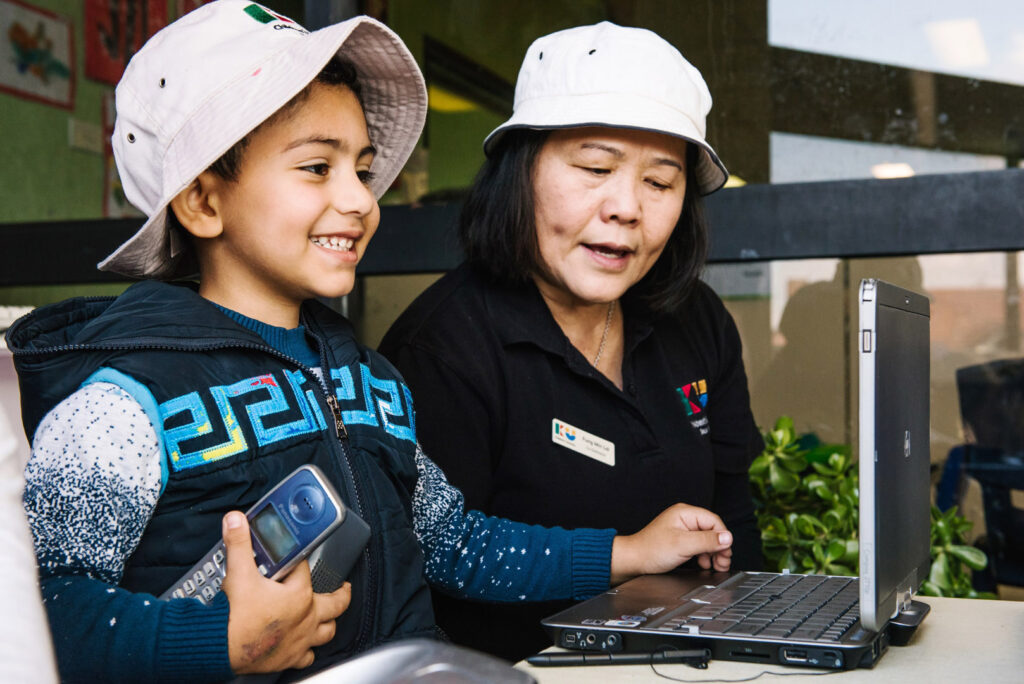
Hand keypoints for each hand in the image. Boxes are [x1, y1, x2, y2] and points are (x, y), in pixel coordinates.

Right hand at [221, 511, 351, 673]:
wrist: (218, 647)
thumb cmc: (233, 615)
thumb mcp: (238, 571)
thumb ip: (239, 542)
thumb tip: (236, 520)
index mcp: (299, 595)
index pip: (306, 570)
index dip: (298, 562)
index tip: (295, 559)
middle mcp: (306, 618)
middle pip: (335, 604)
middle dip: (341, 594)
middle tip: (344, 587)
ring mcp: (300, 640)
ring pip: (327, 632)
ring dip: (329, 623)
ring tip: (329, 617)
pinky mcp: (288, 659)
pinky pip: (307, 657)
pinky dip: (308, 651)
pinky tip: (304, 647)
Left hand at [609, 503, 732, 584]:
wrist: (634, 560)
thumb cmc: (651, 550)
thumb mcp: (683, 545)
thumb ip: (707, 540)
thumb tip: (727, 538)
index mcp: (685, 513)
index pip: (714, 521)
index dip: (722, 537)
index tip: (726, 552)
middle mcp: (685, 518)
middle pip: (712, 530)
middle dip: (720, 547)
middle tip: (724, 562)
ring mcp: (682, 529)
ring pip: (707, 539)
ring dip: (714, 553)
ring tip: (716, 565)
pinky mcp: (680, 540)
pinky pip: (699, 545)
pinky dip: (704, 555)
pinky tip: (704, 563)